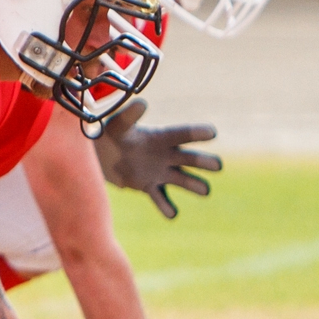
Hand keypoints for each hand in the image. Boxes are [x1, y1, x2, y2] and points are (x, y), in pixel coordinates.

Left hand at [93, 97, 221, 218]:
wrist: (101, 154)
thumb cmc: (112, 133)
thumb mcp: (118, 124)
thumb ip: (130, 116)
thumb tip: (142, 103)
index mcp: (161, 137)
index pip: (182, 134)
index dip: (196, 133)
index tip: (212, 132)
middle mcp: (165, 155)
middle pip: (189, 159)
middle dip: (204, 162)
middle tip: (218, 166)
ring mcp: (159, 172)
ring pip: (181, 179)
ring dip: (194, 185)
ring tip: (206, 191)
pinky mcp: (149, 186)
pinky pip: (160, 198)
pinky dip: (166, 206)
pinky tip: (172, 214)